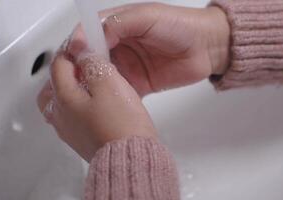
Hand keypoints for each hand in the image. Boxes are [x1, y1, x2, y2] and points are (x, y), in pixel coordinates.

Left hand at [37, 52, 156, 161]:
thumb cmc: (121, 125)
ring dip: (73, 88)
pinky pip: (74, 116)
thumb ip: (94, 64)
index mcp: (64, 98)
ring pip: (62, 101)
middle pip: (53, 85)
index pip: (59, 65)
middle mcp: (62, 115)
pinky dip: (81, 104)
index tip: (87, 43)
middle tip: (84, 63)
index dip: (73, 49)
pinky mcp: (82, 138)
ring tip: (91, 83)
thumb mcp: (109, 84)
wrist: (130, 157)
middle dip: (67, 70)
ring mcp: (70, 129)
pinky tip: (97, 104)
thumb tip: (85, 53)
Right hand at [68, 3, 229, 95]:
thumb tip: (93, 35)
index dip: (78, 42)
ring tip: (85, 90)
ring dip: (92, 83)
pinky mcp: (138, 84)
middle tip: (75, 76)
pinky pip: (120, 92)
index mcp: (118, 26)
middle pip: (91, 57)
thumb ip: (120, 23)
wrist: (207, 47)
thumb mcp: (148, 16)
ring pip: (102, 76)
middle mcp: (119, 46)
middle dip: (80, 66)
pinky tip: (104, 101)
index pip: (89, 33)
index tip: (74, 52)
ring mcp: (128, 67)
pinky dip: (111, 97)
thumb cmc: (182, 25)